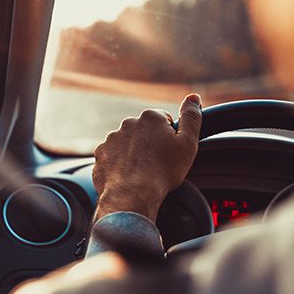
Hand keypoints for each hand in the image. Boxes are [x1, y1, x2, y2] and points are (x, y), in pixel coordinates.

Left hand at [93, 94, 201, 221]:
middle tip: (157, 164)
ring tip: (142, 173)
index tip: (170, 152)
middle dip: (150, 144)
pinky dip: (119, 165)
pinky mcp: (101, 155)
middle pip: (144, 132)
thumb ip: (192, 117)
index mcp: (151, 118)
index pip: (164, 121)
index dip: (169, 138)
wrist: (132, 195)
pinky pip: (113, 157)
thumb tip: (193, 98)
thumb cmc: (162, 172)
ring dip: (133, 154)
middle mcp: (129, 123)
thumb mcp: (188, 144)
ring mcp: (112, 139)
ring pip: (127, 144)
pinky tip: (128, 177)